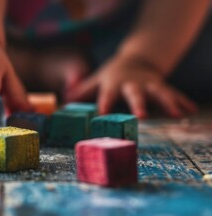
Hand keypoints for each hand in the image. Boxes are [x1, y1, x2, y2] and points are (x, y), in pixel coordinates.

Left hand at [67, 55, 197, 118]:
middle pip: (135, 93)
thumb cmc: (112, 75)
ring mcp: (150, 84)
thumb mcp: (96, 80)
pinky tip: (191, 111)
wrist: (137, 59)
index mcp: (114, 83)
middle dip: (139, 104)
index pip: (107, 95)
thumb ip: (81, 92)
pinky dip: (183, 102)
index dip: (104, 104)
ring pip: (160, 92)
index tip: (102, 115)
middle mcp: (132, 84)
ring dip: (168, 102)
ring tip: (178, 115)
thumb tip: (63, 102)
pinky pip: (174, 94)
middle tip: (142, 117)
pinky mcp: (163, 86)